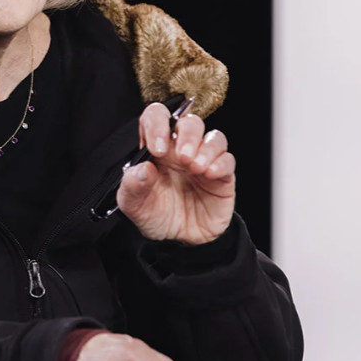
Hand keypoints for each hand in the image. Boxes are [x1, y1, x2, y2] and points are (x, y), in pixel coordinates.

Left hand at [115, 103, 235, 244]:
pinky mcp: (222, 177)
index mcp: (157, 149)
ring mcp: (204, 161)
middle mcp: (181, 150)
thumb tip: (142, 169)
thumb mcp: (133, 205)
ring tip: (195, 167)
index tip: (157, 147)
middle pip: (190, 122)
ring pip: (213, 136)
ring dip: (206, 148)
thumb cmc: (156, 216)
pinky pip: (228, 159)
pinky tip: (210, 174)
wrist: (178, 243)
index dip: (157, 124)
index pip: (158, 118)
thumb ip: (132, 185)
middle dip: (187, 135)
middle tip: (181, 158)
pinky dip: (221, 163)